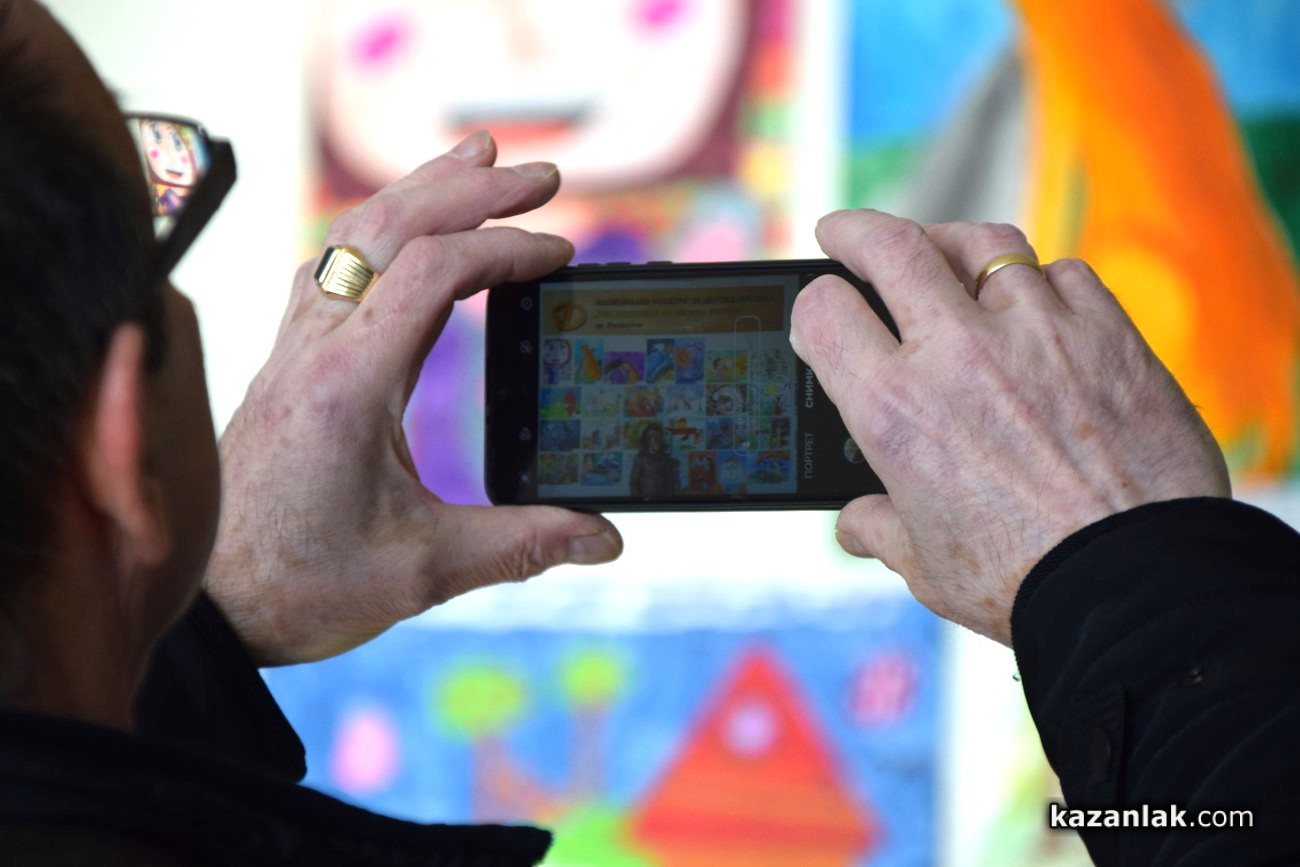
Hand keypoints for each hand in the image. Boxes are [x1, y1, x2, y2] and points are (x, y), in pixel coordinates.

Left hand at [204, 132, 622, 665]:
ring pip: (353, 236)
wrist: (208, 606)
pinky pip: (330, 267)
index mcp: (349, 383)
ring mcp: (294, 349)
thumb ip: (522, 544)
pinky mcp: (289, 363)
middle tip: (542, 175)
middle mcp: (315, 348)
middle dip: (471, 189)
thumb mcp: (424, 571)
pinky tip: (403, 233)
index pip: (432, 272)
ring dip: (419, 191)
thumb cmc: (302, 587)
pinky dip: (378, 232)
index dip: (504, 247)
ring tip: (476, 162)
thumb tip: (607, 540)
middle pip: (391, 229)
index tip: (560, 250)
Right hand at [790, 210, 1229, 644]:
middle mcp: (957, 354)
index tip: (822, 310)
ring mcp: (1035, 331)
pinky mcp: (1106, 331)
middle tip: (846, 235)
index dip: (813, 305)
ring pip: (981, 243)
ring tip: (944, 254)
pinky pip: (1062, 273)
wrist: (1140, 586)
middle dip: (854, 231)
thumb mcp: (925, 565)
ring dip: (951, 245)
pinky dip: (1040, 282)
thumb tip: (856, 524)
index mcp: (894, 409)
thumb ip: (880, 530)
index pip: (824, 310)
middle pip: (890, 245)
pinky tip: (1036, 305)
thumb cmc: (1024, 583)